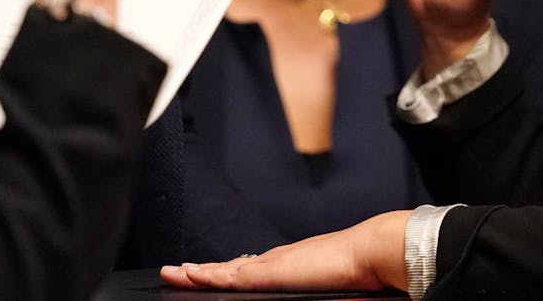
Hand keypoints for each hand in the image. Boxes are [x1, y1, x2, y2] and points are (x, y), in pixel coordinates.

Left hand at [160, 211, 410, 293]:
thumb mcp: (328, 285)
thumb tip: (320, 290)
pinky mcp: (267, 273)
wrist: (368, 252)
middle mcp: (276, 260)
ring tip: (174, 272)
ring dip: (198, 272)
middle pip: (232, 267)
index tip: (215, 271)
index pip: (253, 267)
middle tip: (181, 271)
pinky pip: (228, 277)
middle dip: (206, 270)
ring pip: (224, 270)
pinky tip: (189, 275)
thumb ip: (315, 288)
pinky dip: (207, 276)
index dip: (231, 270)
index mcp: (291, 265)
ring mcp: (270, 265)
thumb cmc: (359, 273)